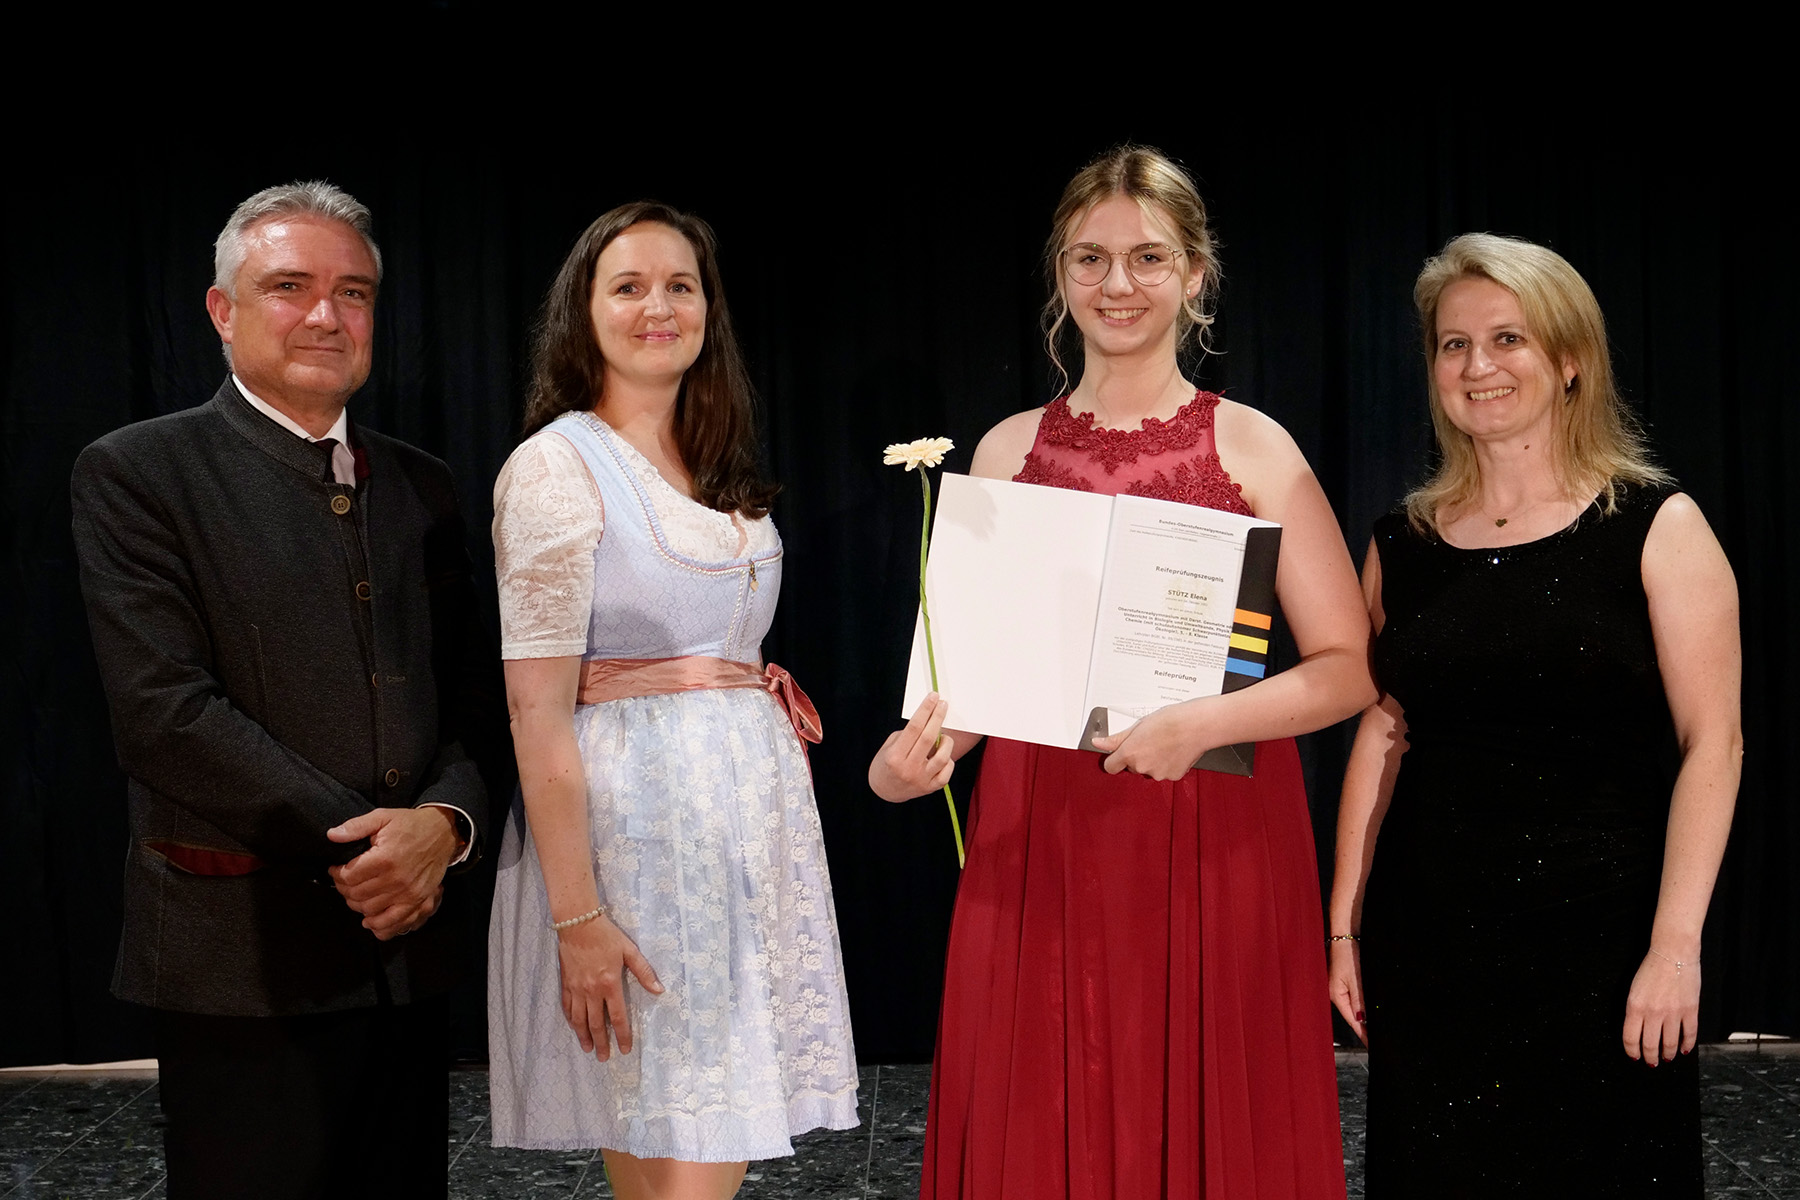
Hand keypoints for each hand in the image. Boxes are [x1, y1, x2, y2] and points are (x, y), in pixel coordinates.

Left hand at [327, 807, 459, 939]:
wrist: (443, 832)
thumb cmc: (410, 825)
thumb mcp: (382, 817)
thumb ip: (355, 827)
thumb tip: (331, 835)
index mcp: (385, 858)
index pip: (348, 877)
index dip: (336, 874)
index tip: (336, 869)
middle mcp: (396, 879)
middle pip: (356, 895)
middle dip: (344, 889)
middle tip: (345, 881)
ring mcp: (408, 893)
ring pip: (369, 910)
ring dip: (357, 905)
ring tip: (356, 894)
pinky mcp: (418, 901)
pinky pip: (393, 923)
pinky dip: (378, 926)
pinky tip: (370, 919)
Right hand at [556, 915, 662, 1059]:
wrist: (578, 923)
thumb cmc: (607, 936)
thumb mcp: (629, 951)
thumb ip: (644, 972)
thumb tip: (659, 990)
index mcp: (610, 984)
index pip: (618, 1016)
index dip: (622, 1035)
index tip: (625, 1049)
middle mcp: (592, 991)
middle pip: (597, 1024)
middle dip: (602, 1043)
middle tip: (605, 1058)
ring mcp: (577, 989)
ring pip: (579, 1019)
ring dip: (584, 1036)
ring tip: (588, 1049)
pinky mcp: (566, 984)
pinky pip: (567, 1007)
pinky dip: (571, 1020)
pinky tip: (574, 1028)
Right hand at [869, 693, 955, 801]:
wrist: (885, 791)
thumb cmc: (886, 763)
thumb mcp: (889, 746)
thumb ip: (908, 735)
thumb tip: (929, 720)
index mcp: (895, 756)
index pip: (913, 728)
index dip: (925, 710)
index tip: (933, 697)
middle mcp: (908, 768)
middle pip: (928, 738)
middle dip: (937, 717)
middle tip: (943, 704)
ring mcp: (921, 780)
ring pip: (943, 756)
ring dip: (946, 741)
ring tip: (943, 737)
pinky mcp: (931, 788)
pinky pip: (947, 771)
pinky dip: (948, 760)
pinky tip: (941, 755)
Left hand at [1090, 700, 1211, 780]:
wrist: (1197, 725)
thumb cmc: (1171, 721)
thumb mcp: (1138, 725)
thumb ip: (1116, 739)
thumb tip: (1098, 743)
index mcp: (1130, 753)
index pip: (1111, 767)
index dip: (1115, 759)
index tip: (1119, 754)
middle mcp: (1142, 767)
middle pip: (1132, 767)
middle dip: (1138, 757)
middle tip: (1149, 741)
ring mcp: (1158, 774)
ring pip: (1149, 770)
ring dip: (1154, 761)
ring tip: (1164, 744)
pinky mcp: (1173, 776)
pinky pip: (1165, 773)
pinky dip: (1168, 765)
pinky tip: (1174, 751)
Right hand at [1328, 939, 1367, 1045]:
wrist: (1346, 934)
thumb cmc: (1347, 954)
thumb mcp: (1356, 979)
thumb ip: (1360, 1001)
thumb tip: (1363, 1021)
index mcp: (1336, 996)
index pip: (1353, 1021)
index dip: (1364, 1034)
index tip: (1373, 1046)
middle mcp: (1337, 994)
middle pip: (1354, 1016)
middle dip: (1365, 1028)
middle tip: (1378, 1040)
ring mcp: (1342, 987)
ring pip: (1356, 1007)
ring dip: (1366, 1017)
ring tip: (1377, 1029)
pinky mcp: (1347, 980)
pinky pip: (1356, 998)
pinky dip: (1364, 1005)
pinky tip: (1371, 1009)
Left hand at [1622, 949, 1700, 1065]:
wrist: (1673, 953)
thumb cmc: (1651, 968)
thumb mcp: (1634, 990)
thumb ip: (1635, 1010)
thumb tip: (1637, 1030)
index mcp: (1635, 1007)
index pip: (1630, 1038)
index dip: (1632, 1051)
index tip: (1634, 1057)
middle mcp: (1653, 1013)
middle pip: (1650, 1045)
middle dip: (1650, 1058)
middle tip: (1651, 1063)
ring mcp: (1673, 1013)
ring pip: (1669, 1044)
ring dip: (1667, 1054)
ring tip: (1666, 1058)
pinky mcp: (1690, 1010)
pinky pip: (1689, 1034)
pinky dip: (1687, 1045)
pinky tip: (1684, 1050)